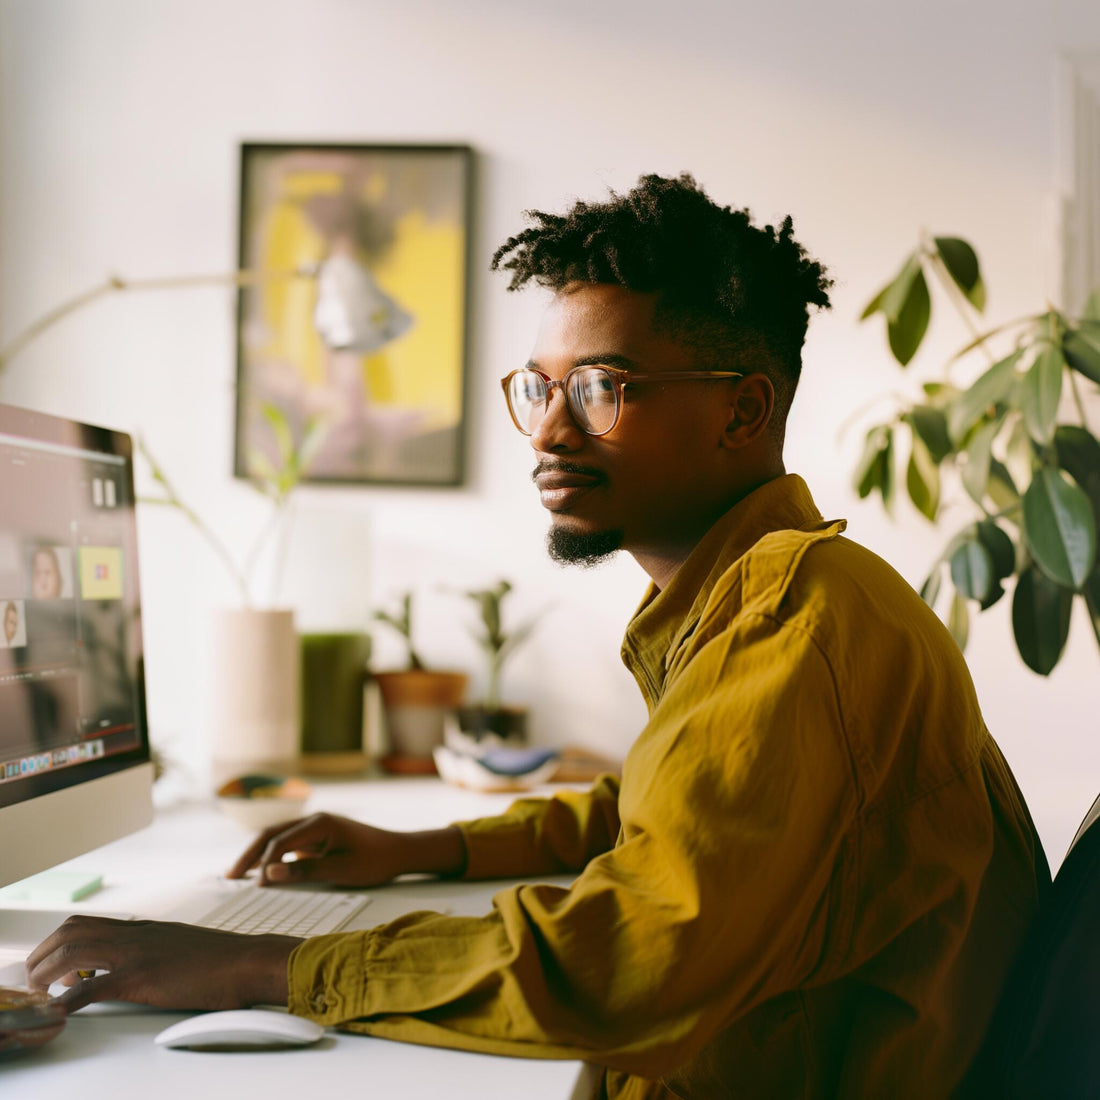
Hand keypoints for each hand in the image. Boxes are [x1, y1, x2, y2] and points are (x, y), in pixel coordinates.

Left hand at [25, 916, 300, 1012]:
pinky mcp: (143, 977)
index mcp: (144, 928)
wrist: (248, 961)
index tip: (49, 962)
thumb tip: (132, 968)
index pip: (88, 923)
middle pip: (72, 931)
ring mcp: (138, 953)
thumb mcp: (181, 945)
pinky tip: (61, 1011)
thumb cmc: (223, 960)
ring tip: (39, 991)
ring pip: (74, 951)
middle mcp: (136, 934)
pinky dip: (68, 1001)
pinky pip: (93, 988)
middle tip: (34, 977)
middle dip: (43, 954)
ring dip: (46, 973)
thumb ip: (154, 950)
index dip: (59, 941)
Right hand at [226, 813, 449, 887]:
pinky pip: (289, 844)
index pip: (280, 842)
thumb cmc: (374, 861)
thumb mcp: (339, 871)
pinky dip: (273, 857)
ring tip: (236, 874)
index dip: (264, 865)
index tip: (255, 887)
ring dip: (257, 854)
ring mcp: (315, 828)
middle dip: (249, 855)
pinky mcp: (317, 837)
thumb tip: (267, 875)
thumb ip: (303, 872)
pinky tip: (263, 873)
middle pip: (271, 834)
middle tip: (228, 877)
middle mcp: (314, 820)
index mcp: (319, 823)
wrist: (399, 852)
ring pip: (277, 837)